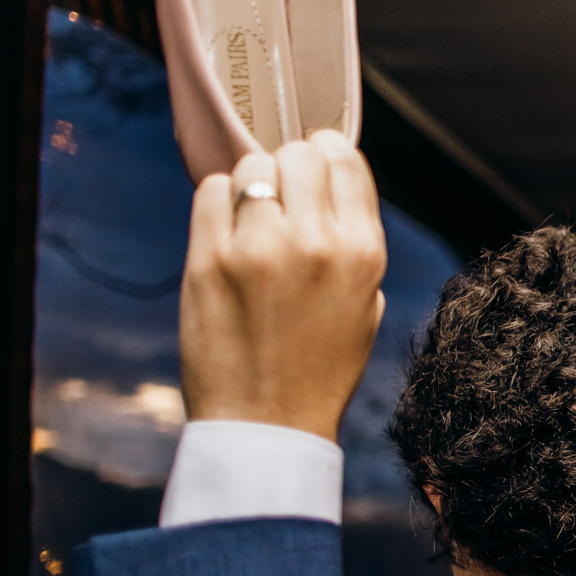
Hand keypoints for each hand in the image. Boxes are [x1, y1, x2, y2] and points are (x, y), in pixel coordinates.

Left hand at [179, 132, 386, 440]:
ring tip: (253, 222)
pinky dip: (219, 202)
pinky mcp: (209, 260)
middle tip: (281, 197)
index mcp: (364, 253)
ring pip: (252, 167)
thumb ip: (352, 241)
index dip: (327, 153)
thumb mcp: (366, 303)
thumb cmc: (319, 366)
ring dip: (252, 185)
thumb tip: (327, 185)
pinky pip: (212, 191)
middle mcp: (316, 243)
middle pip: (298, 154)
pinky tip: (226, 233)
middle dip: (289, 168)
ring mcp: (259, 249)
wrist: (267, 422)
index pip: (346, 160)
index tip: (315, 164)